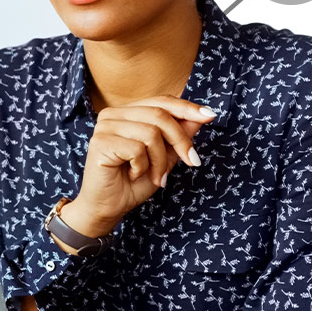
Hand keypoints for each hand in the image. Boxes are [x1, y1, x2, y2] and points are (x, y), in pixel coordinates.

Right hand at [66, 96, 216, 236]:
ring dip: (160, 161)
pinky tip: (134, 175)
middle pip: (160, 115)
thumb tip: (203, 115)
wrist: (108, 208)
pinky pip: (137, 149)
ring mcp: (105, 126)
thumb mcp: (165, 157)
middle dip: (181, 141)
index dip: (186, 108)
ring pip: (151, 134)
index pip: (161, 101)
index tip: (210, 115)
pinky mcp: (101, 142)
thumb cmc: (133, 183)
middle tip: (192, 162)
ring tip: (155, 176)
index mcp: (127, 112)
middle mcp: (113, 114)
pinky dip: (143, 167)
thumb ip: (179, 135)